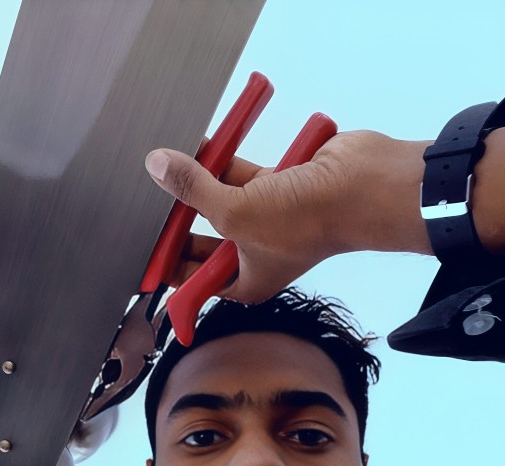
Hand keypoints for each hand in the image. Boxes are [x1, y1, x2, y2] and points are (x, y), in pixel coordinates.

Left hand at [146, 132, 432, 303]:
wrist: (362, 187)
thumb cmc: (308, 222)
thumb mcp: (235, 213)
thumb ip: (194, 190)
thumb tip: (159, 167)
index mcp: (244, 281)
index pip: (194, 280)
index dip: (167, 266)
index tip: (142, 248)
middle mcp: (253, 254)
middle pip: (203, 239)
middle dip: (179, 220)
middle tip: (148, 204)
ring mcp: (265, 218)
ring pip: (219, 200)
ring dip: (198, 183)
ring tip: (167, 167)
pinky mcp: (277, 186)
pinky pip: (239, 172)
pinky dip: (223, 159)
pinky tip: (198, 144)